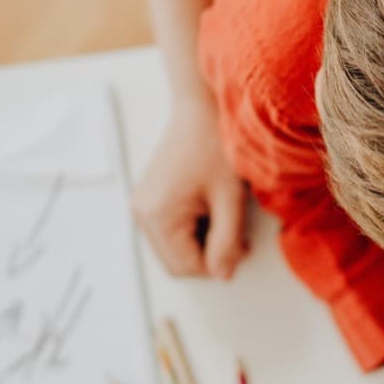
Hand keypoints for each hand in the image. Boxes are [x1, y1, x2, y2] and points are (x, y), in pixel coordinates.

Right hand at [131, 92, 248, 278]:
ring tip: (223, 214)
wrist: (202, 108)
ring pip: (174, 249)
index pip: (186, 267)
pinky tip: (210, 208)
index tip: (241, 248)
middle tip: (236, 233)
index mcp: (157, 215)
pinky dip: (193, 229)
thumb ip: (227, 242)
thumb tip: (223, 275)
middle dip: (209, 255)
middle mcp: (142, 213)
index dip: (218, 265)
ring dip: (202, 242)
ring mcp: (143, 205)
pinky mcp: (150, 199)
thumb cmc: (215, 144)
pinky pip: (171, 231)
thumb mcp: (230, 199)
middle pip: (176, 262)